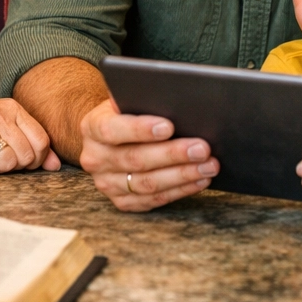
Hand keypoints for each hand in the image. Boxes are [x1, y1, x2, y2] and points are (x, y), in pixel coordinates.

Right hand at [0, 97, 60, 175]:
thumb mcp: (0, 124)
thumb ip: (28, 140)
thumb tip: (56, 165)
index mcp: (11, 107)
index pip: (41, 139)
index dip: (37, 158)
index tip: (25, 162)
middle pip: (26, 154)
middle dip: (17, 166)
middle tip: (1, 161)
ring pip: (7, 163)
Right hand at [78, 95, 216, 210]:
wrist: (110, 137)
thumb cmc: (128, 113)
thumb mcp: (128, 100)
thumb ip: (143, 100)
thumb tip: (178, 102)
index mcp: (92, 127)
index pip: (112, 130)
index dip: (140, 129)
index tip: (168, 127)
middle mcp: (95, 158)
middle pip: (135, 159)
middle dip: (172, 154)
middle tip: (203, 148)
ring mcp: (107, 183)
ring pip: (147, 183)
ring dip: (182, 175)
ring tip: (209, 166)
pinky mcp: (122, 201)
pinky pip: (153, 200)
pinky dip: (180, 190)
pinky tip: (200, 180)